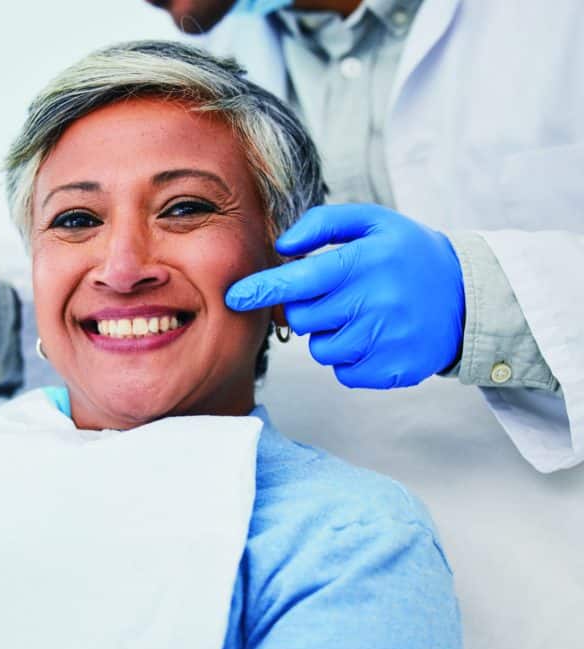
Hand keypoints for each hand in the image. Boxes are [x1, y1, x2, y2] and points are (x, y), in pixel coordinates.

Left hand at [225, 204, 464, 388]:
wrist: (468, 296)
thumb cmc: (407, 255)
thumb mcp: (373, 222)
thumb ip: (323, 224)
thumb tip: (282, 246)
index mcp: (364, 262)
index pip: (299, 280)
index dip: (261, 289)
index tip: (234, 297)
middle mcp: (374, 302)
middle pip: (302, 318)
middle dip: (306, 308)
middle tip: (334, 295)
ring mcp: (384, 340)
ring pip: (320, 348)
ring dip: (329, 334)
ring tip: (360, 314)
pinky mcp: (391, 370)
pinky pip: (343, 371)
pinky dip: (349, 357)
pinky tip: (373, 336)